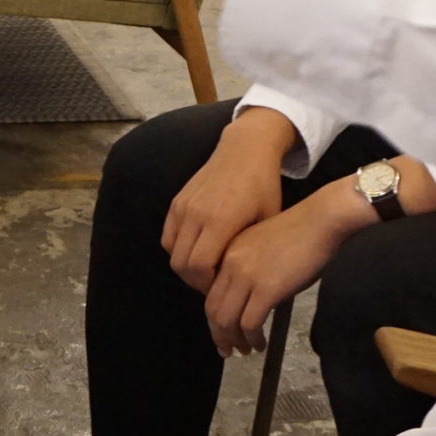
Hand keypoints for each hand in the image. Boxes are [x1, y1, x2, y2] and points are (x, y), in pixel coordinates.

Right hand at [163, 107, 295, 291]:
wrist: (245, 150)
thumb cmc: (263, 186)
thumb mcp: (266, 220)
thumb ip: (248, 250)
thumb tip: (240, 281)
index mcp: (220, 220)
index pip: (198, 266)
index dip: (207, 284)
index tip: (222, 286)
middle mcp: (195, 213)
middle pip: (181, 264)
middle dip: (196, 281)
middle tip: (214, 284)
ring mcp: (183, 206)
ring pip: (171, 252)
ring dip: (185, 266)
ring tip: (206, 268)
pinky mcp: (177, 201)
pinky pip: (168, 236)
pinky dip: (178, 249)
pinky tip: (198, 250)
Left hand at [204, 180, 369, 355]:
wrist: (321, 221)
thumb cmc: (301, 234)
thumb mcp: (264, 249)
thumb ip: (251, 272)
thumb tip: (252, 301)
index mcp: (228, 253)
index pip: (210, 293)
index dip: (214, 318)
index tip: (221, 333)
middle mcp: (230, 264)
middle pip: (213, 309)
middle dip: (219, 335)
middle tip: (227, 351)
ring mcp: (246, 276)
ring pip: (227, 320)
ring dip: (235, 340)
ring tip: (246, 350)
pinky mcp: (266, 289)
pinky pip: (250, 323)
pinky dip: (253, 338)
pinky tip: (261, 343)